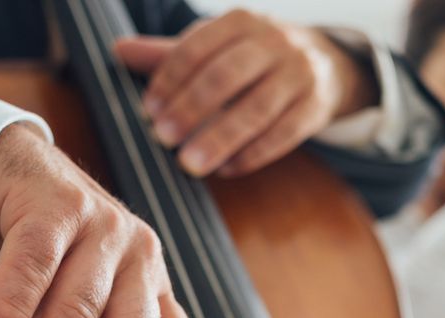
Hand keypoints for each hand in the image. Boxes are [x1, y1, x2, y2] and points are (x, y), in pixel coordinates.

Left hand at [114, 9, 376, 177]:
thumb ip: (169, 54)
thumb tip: (118, 51)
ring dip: (220, 139)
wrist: (326, 62)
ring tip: (190, 165)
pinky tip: (225, 168)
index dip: (170, 80)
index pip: (199, 48)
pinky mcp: (314, 107)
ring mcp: (299, 74)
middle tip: (163, 138)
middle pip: (227, 76)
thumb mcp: (216, 46)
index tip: (148, 111)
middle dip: (191, 109)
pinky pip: (282, 134)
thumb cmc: (255, 56)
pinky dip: (252, 154)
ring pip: (257, 109)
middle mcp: (273, 42)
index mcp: (241, 21)